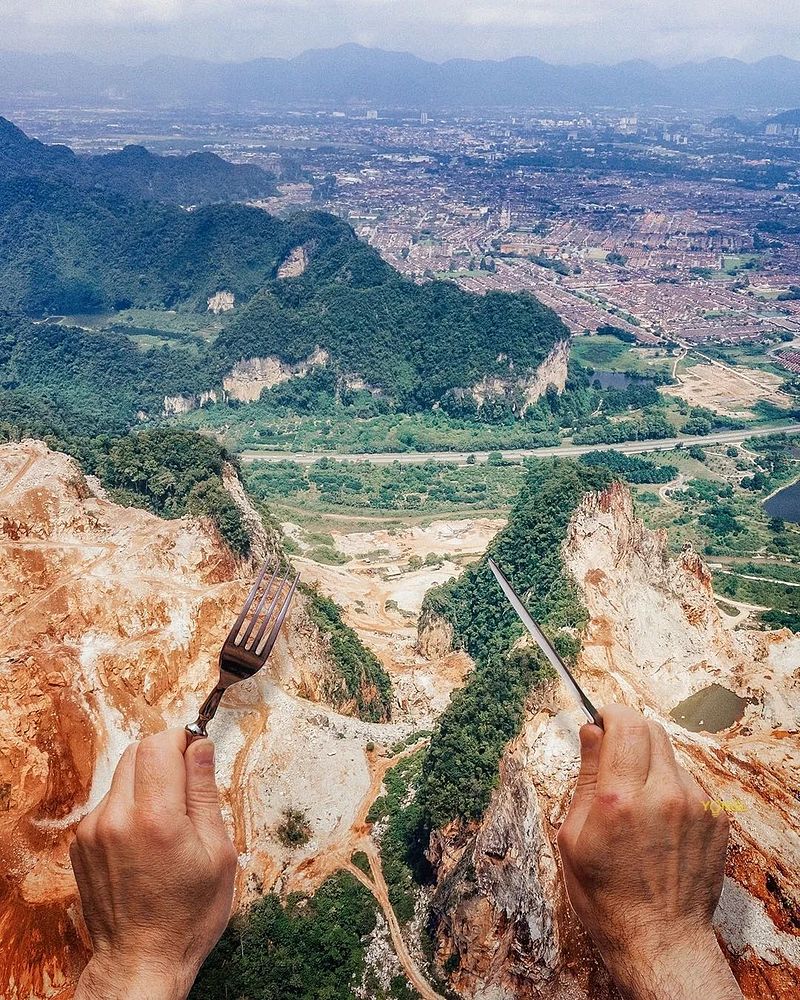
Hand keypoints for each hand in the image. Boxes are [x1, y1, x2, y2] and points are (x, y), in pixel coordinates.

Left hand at [71, 729, 236, 999]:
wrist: (141, 960)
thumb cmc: (189, 914)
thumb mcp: (217, 852)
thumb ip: (204, 792)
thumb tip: (200, 746)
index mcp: (157, 819)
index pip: (159, 745)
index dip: (182, 740)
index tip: (198, 752)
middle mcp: (117, 818)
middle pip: (136, 751)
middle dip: (164, 756)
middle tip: (187, 785)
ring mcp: (93, 831)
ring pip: (121, 774)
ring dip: (147, 780)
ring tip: (168, 818)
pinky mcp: (81, 843)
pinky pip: (109, 802)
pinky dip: (130, 805)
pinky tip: (146, 837)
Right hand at [557, 705, 742, 999]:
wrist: (659, 939)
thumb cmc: (607, 895)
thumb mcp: (573, 835)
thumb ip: (586, 775)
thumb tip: (591, 731)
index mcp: (620, 798)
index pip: (625, 723)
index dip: (609, 714)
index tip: (600, 721)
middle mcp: (664, 795)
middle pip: (651, 728)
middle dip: (628, 731)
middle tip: (614, 752)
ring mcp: (697, 806)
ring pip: (670, 754)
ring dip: (650, 761)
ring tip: (636, 799)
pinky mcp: (717, 817)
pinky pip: (689, 781)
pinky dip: (670, 786)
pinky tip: (659, 819)